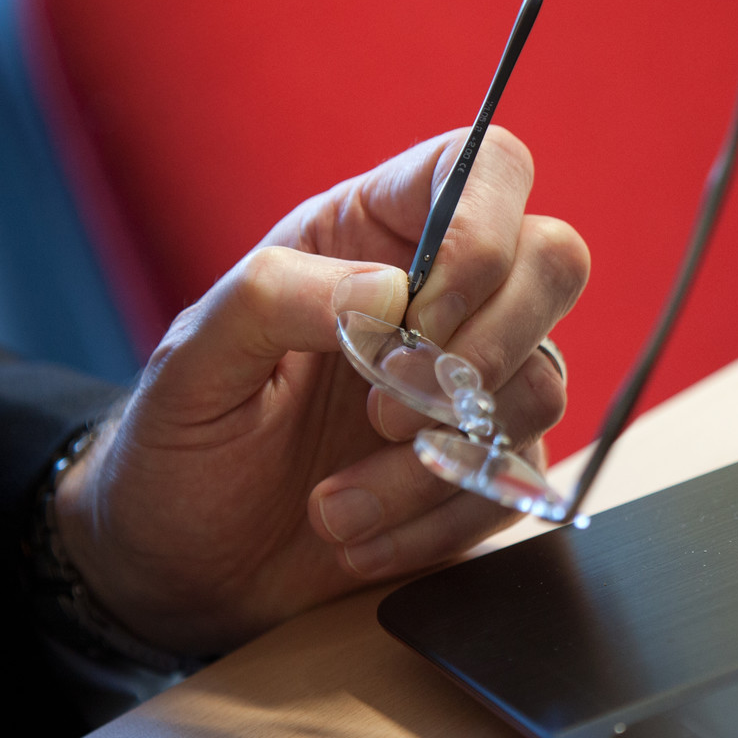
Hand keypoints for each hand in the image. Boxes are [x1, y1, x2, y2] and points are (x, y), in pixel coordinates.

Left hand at [54, 128, 588, 654]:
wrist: (185, 568)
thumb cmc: (182, 446)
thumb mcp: (192, 362)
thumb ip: (271, 297)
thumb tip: (388, 290)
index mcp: (373, 232)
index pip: (486, 168)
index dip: (483, 229)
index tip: (422, 314)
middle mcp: (444, 296)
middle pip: (554, 263)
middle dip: (486, 348)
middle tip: (382, 414)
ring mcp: (479, 383)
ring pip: (540, 387)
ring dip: (433, 465)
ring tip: (333, 506)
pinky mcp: (491, 466)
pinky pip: (517, 482)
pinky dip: (435, 523)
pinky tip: (357, 538)